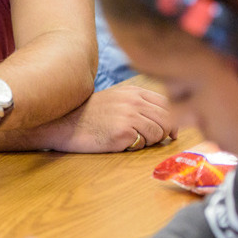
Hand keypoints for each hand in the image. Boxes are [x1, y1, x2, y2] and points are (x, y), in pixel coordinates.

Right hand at [41, 85, 174, 152]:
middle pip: (167, 118)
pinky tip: (122, 143)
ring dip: (150, 141)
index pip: (166, 103)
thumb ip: (138, 103)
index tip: (170, 132)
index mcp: (133, 91)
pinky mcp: (123, 132)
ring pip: (159, 132)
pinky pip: (145, 143)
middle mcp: (133, 100)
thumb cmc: (89, 116)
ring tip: (132, 140)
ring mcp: (129, 115)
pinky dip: (138, 146)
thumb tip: (165, 120)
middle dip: (165, 132)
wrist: (64, 124)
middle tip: (153, 140)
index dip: (172, 120)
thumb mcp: (115, 100)